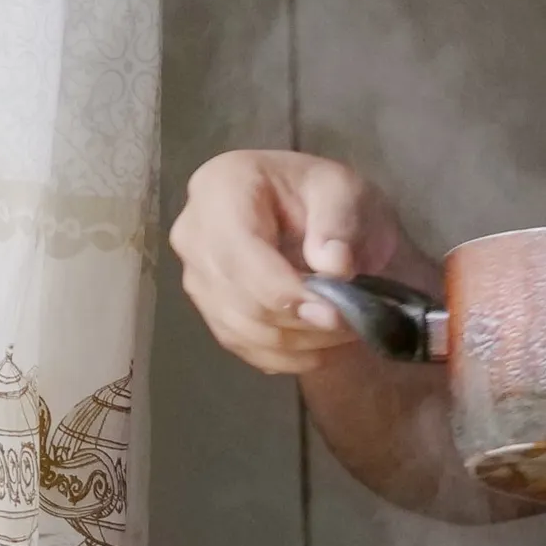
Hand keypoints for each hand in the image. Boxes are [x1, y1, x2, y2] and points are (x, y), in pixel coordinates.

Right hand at [170, 149, 431, 377]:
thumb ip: (339, 223)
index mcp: (219, 188)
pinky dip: (285, 356)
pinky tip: (320, 347)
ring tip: (344, 333)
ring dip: (297, 343)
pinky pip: (241, 346)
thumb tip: (334, 267)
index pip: (240, 253)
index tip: (334, 313)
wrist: (310, 209)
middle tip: (352, 325)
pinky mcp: (209, 309)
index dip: (285, 292)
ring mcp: (195, 276)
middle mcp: (194, 234)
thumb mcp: (343, 190)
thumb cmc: (323, 193)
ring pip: (240, 329)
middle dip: (298, 322)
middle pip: (238, 298)